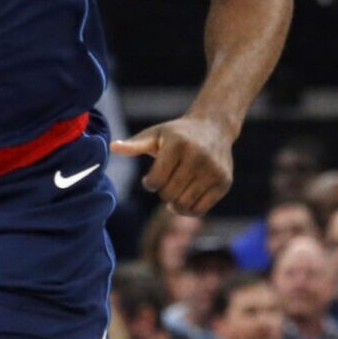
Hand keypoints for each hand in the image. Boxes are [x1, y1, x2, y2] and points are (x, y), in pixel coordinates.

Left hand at [112, 115, 233, 215]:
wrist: (214, 128)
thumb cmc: (177, 134)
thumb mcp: (155, 135)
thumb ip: (135, 144)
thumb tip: (113, 147)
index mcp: (178, 145)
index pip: (155, 181)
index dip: (149, 183)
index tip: (152, 177)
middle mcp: (198, 157)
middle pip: (169, 194)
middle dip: (163, 192)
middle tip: (166, 182)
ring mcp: (214, 170)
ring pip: (184, 204)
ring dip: (175, 203)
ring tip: (175, 190)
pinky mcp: (224, 182)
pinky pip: (200, 210)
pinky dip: (189, 209)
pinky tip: (186, 197)